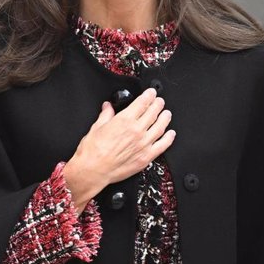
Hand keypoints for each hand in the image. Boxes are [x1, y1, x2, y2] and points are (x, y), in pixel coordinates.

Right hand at [62, 88, 175, 213]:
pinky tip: (170, 134)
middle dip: (158, 104)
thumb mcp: (97, 127)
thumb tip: (108, 107)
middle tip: (160, 101)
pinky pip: (162, 146)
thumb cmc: (92, 151)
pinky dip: (168, 138)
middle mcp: (136, 131)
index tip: (151, 93)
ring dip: (165, 118)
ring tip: (167, 114)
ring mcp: (143, 144)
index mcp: (125, 120)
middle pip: (153, 113)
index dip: (149, 95)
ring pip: (160, 127)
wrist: (93, 170)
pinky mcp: (146, 157)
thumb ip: (106, 115)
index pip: (142, 102)